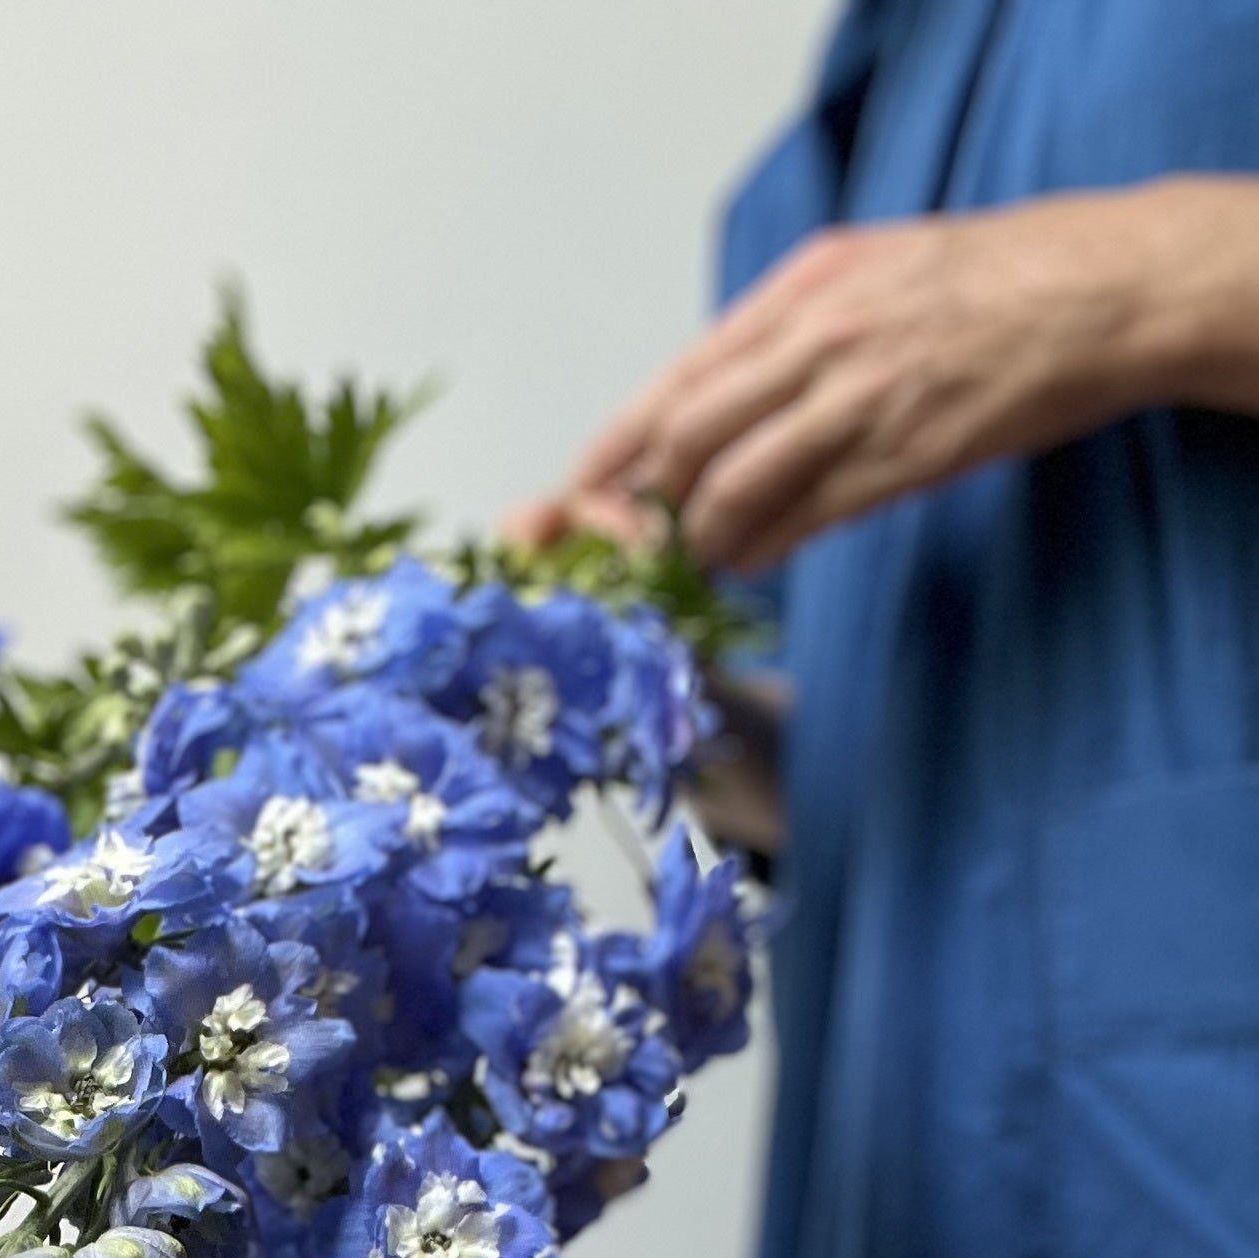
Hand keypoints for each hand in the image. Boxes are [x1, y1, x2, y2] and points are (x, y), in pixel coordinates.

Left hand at [546, 185, 1218, 574]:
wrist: (1101, 292)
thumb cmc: (994, 280)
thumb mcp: (875, 268)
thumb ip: (795, 327)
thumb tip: (726, 392)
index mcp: (804, 291)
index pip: (677, 379)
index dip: (618, 447)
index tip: (581, 492)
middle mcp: (817, 341)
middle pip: (684, 436)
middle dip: (640, 502)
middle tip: (627, 543)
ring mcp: (857, 402)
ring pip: (731, 484)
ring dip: (698, 535)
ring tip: (693, 558)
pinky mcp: (901, 458)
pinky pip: (802, 518)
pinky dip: (759, 548)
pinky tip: (747, 564)